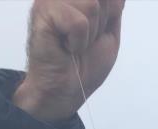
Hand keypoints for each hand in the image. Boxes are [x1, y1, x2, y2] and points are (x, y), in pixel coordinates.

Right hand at [13, 0, 124, 122]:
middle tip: (84, 41)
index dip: (109, 14)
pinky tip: (66, 48)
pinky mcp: (44, 10)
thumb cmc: (84, 66)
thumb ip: (114, 8)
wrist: (65, 91)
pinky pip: (79, 22)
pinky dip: (78, 42)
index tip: (94, 33)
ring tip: (74, 45)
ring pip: (92, 5)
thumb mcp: (109, 34)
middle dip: (101, 24)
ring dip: (90, 35)